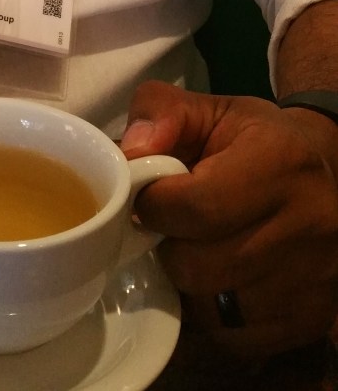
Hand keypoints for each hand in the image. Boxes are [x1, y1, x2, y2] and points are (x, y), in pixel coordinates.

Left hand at [120, 81, 337, 356]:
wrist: (324, 174)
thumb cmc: (254, 141)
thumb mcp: (208, 109)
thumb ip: (160, 112)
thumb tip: (129, 150)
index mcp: (280, 162)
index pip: (195, 206)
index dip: (154, 205)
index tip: (147, 198)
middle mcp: (308, 224)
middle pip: (197, 264)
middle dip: (167, 246)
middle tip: (170, 227)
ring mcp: (313, 279)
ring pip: (210, 307)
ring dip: (186, 282)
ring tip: (195, 248)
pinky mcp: (308, 320)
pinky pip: (230, 338)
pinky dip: (210, 313)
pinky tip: (217, 278)